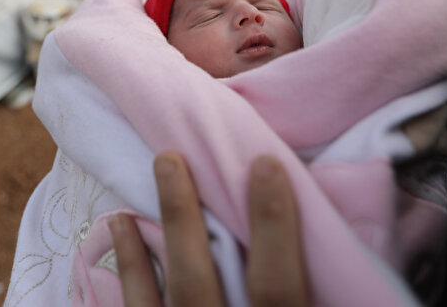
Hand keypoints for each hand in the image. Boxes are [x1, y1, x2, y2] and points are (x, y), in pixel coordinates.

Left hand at [109, 152, 308, 306]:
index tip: (266, 165)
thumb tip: (324, 239)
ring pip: (171, 289)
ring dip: (160, 228)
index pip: (277, 287)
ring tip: (158, 169)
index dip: (274, 228)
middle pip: (200, 279)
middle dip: (183, 216)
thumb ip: (314, 288)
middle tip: (171, 157)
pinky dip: (130, 267)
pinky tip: (122, 225)